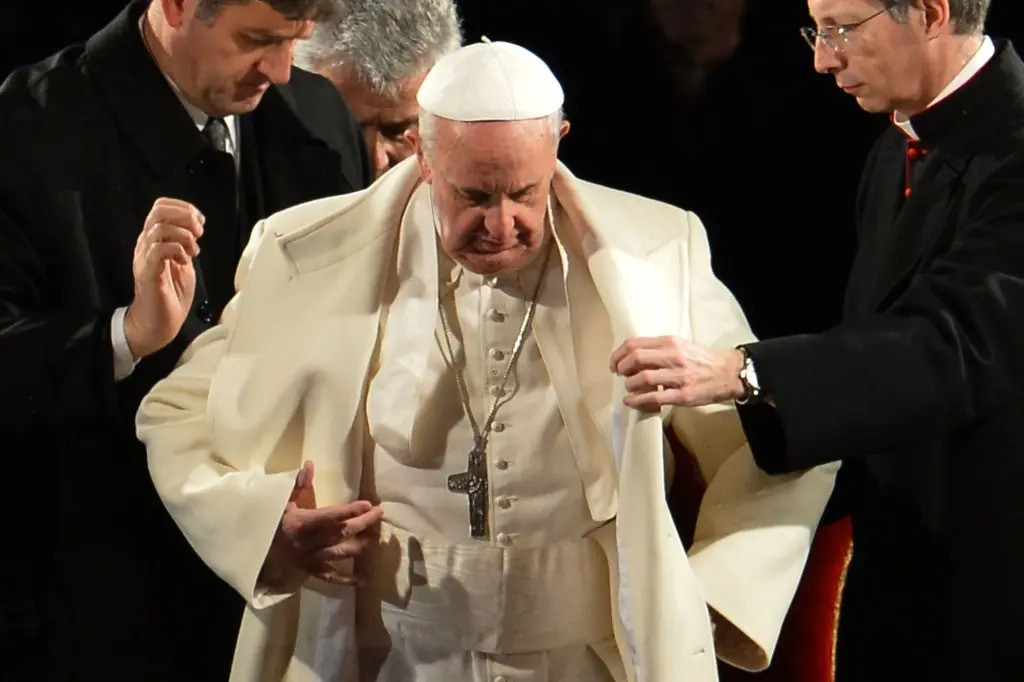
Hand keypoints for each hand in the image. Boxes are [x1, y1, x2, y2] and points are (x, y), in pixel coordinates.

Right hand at [123, 198, 203, 358]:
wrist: (160, 322)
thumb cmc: (172, 294)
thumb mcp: (184, 261)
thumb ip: (186, 243)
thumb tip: (195, 228)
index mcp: (154, 239)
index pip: (161, 207)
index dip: (184, 208)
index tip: (201, 222)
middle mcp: (146, 244)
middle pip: (158, 211)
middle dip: (184, 216)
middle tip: (199, 232)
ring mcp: (144, 257)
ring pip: (159, 228)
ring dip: (184, 235)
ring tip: (194, 250)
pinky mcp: (146, 271)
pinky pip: (158, 249)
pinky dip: (177, 250)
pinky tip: (185, 260)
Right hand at [263, 461, 383, 585]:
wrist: (252, 548)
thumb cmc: (268, 521)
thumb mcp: (280, 500)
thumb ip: (297, 484)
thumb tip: (309, 464)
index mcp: (303, 523)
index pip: (332, 516)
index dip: (351, 511)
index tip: (368, 504)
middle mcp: (310, 542)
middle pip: (342, 533)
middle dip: (364, 523)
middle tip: (379, 514)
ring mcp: (311, 558)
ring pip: (341, 553)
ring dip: (360, 546)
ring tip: (376, 538)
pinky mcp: (309, 570)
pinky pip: (330, 577)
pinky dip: (346, 580)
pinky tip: (363, 581)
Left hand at [609, 336, 745, 411]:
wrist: (729, 372)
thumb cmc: (702, 359)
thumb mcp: (681, 345)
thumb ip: (659, 349)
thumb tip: (633, 357)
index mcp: (670, 342)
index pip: (634, 344)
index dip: (618, 355)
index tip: (615, 363)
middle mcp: (673, 356)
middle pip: (635, 359)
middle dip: (622, 369)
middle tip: (621, 375)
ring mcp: (678, 376)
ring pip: (642, 379)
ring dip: (629, 385)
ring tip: (630, 389)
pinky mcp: (683, 395)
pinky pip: (654, 398)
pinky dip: (637, 401)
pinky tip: (631, 402)